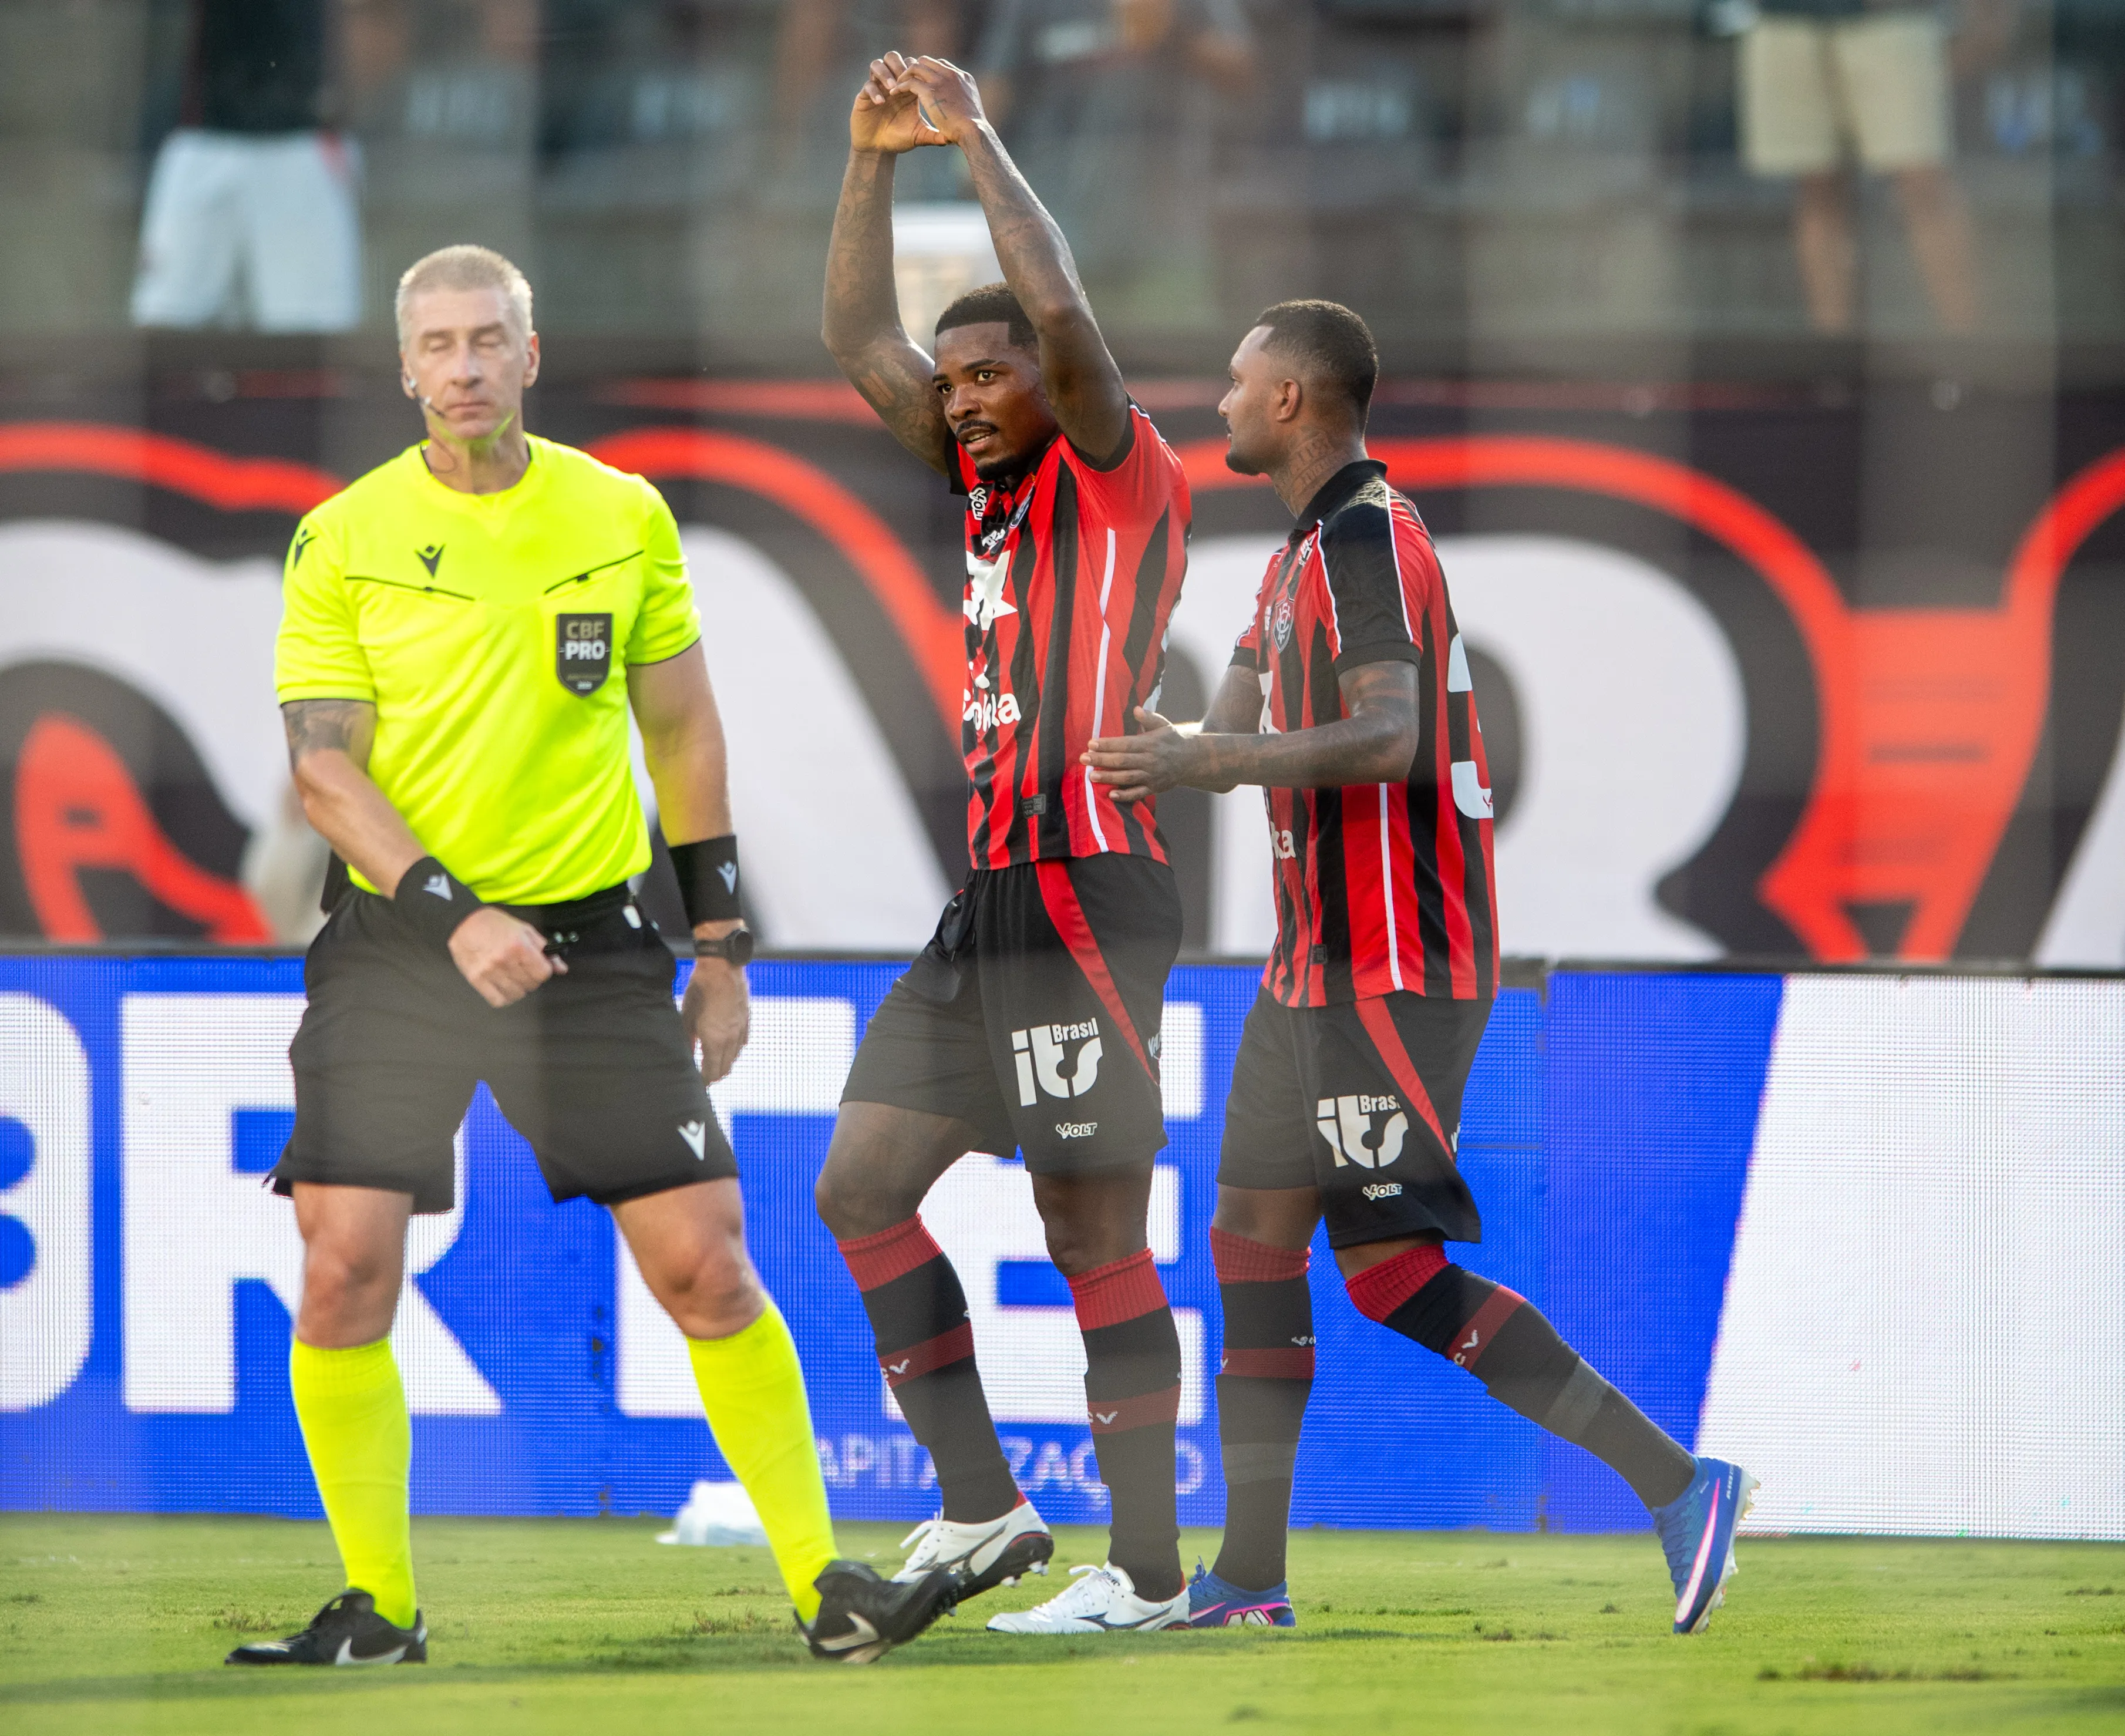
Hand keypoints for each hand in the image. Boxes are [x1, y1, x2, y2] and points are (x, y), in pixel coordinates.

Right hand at [448, 906, 562, 1008]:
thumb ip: (544, 949)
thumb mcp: (524, 930)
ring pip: (516, 995)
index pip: (543, 973)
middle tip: (523, 969)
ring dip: (519, 988)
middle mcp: (504, 961)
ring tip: (512, 976)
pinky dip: (505, 997)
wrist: (463, 923)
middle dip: (532, 978)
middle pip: (531, 984)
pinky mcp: (476, 980)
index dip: (544, 970)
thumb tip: (561, 968)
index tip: (538, 966)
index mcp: (519, 946)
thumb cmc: (495, 924)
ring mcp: (489, 972)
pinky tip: (503, 986)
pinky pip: (498, 1000)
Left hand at [682, 949, 750, 1084]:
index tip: (697, 1085)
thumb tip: (686, 1055)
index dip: (703, 1082)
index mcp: (714, 1042)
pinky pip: (742, 1043)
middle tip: (703, 1076)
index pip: (711, 1072)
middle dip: (714, 1075)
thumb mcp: (687, 1017)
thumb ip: (687, 1040)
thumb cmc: (700, 990)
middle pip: (725, 1069)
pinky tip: (727, 1047)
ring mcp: (741, 1030)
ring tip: (713, 1063)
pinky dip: (734, 1050)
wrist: (722, 967)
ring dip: (724, 1064)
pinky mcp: (746, 1020)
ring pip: (735, 1057)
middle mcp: (731, 1040)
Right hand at [849, 51, 950, 153]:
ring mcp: (877, 87)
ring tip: (893, 89)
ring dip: (886, 73)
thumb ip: (934, 134)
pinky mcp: (864, 96)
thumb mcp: (919, 136)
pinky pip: (867, 84)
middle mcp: (891, 83)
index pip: (912, 67)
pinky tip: (881, 103)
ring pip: (878, 64)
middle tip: (905, 80)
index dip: (915, 70)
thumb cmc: (899, 139)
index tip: (920, 83)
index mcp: (907, 88)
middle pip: (894, 58)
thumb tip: (952, 138)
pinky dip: (874, 91)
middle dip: (900, 66)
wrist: (878, 149)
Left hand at [886, 55, 987, 148]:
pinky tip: (895, 93)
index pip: (941, 65)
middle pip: (926, 61)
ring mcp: (941, 80)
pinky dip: (900, 86)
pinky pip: (909, 81)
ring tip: (896, 85)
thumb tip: (956, 110)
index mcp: (963, 77)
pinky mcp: (930, 90)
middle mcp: (952, 74)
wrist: (973, 131)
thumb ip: (961, 103)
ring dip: (904, 75)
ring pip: (916, 67)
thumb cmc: (973, 128)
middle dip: (914, 69)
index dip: (928, 71)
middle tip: (905, 81)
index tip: (920, 81)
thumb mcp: (970, 109)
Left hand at [1081, 706, 1203, 803]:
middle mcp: (1150, 760)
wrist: (1191, 760)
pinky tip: (1110, 794)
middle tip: (1084, 758)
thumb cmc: (1171, 740)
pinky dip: (1125, 795)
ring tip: (1091, 776)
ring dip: (1108, 777)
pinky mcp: (1154, 788)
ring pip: (1127, 777)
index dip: (1107, 744)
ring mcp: (1152, 776)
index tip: (1091, 743)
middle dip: (1102, 760)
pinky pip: (1138, 793)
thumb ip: (1149, 718)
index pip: (1125, 744)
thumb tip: (1136, 709)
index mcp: (1150, 743)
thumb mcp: (1163, 725)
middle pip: (1122, 761)